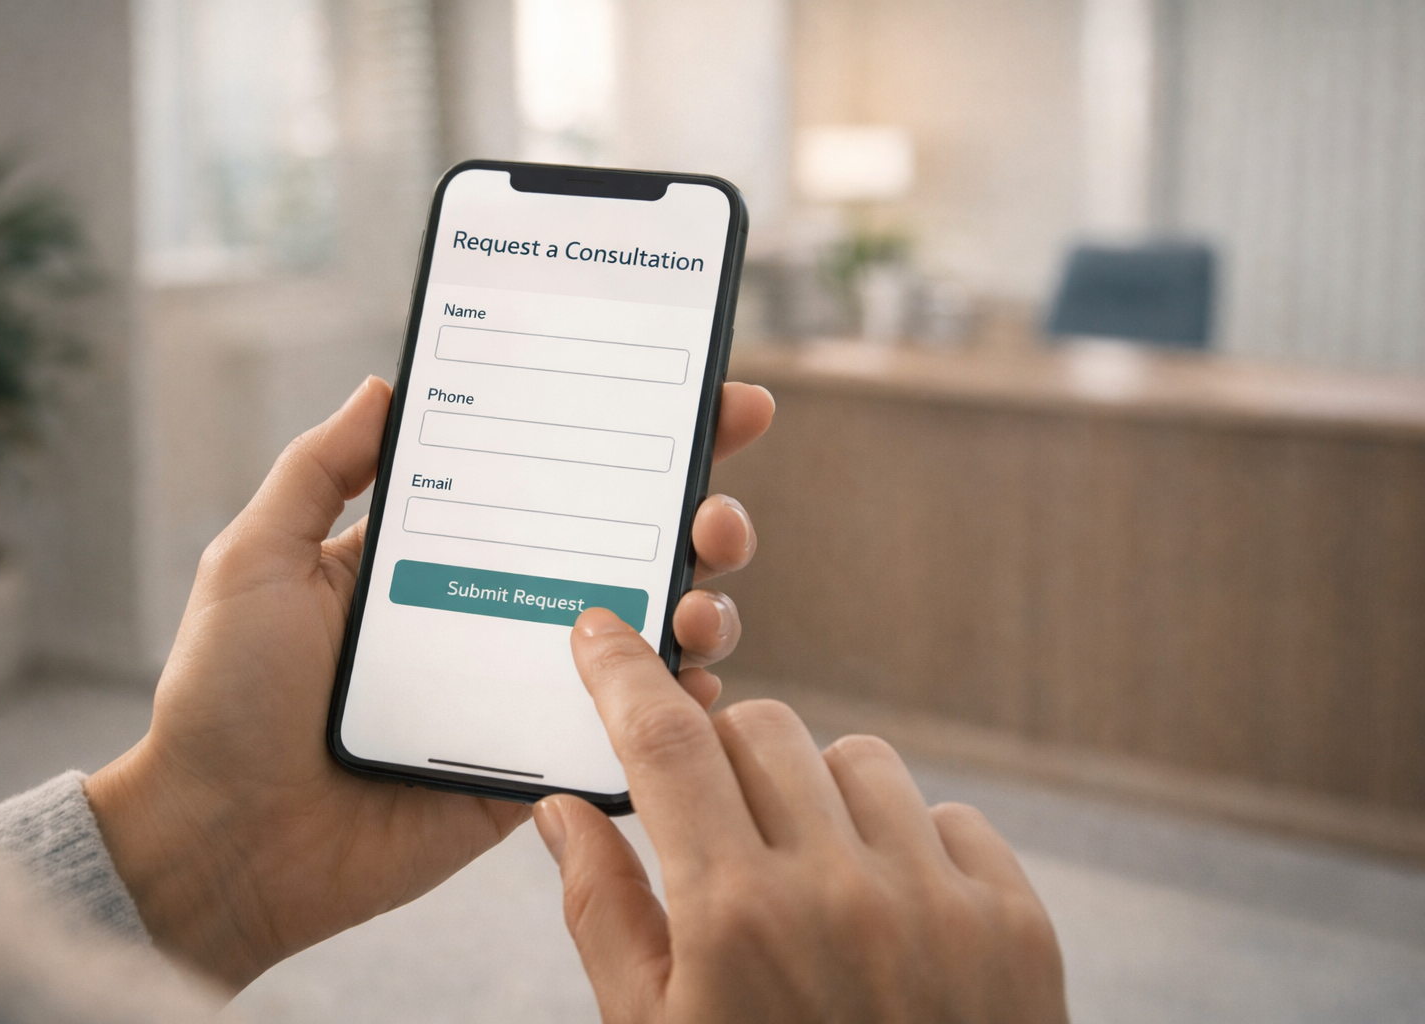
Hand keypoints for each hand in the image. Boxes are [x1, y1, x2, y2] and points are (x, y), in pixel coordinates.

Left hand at [85, 375, 774, 988]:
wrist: (220, 841)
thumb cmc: (225, 696)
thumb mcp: (257, 559)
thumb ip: (320, 470)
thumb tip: (383, 385)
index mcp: (442, 556)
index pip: (554, 481)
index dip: (636, 439)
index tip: (710, 400)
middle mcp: (497, 610)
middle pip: (625, 550)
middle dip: (697, 517)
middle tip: (716, 513)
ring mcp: (522, 691)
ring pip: (643, 636)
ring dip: (700, 606)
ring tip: (699, 601)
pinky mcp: (531, 766)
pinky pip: (625, 731)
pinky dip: (677, 704)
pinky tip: (694, 680)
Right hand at [534, 608, 1068, 1023]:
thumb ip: (605, 916)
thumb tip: (562, 811)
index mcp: (733, 919)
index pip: (665, 744)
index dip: (624, 673)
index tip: (602, 632)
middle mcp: (839, 891)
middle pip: (764, 729)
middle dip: (724, 755)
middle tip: (716, 819)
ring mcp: (939, 902)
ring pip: (858, 760)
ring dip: (818, 797)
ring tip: (811, 880)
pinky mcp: (1015, 922)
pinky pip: (948, 817)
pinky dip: (907, 846)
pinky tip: (890, 919)